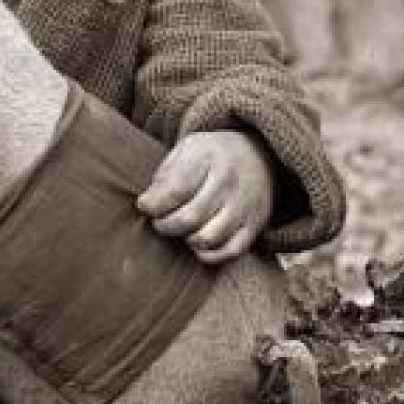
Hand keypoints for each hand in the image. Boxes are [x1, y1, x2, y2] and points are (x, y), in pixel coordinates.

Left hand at [136, 131, 274, 263]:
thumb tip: (148, 204)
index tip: (144, 205)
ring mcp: (244, 206)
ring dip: (186, 239)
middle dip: (165, 225)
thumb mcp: (186, 149)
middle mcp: (229, 183)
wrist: (259, 154)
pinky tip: (198, 242)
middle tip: (159, 221)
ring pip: (208, 238)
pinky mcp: (254, 226)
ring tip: (181, 229)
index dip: (153, 204)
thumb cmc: (212, 155)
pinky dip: (208, 254)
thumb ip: (165, 175)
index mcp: (208, 158)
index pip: (176, 189)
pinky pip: (230, 252)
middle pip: (189, 218)